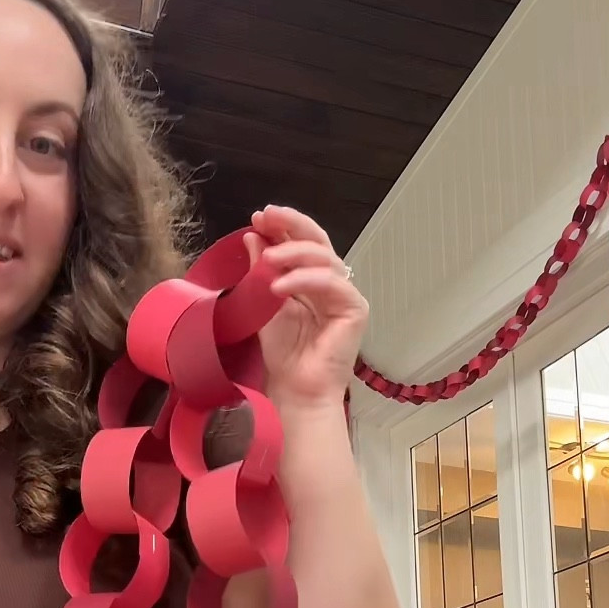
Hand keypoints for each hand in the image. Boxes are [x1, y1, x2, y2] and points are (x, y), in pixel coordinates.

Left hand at [243, 205, 367, 409]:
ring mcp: (346, 295)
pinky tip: (278, 286)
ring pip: (324, 258)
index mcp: (312, 280)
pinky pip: (331, 284)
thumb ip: (261, 271)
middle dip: (291, 224)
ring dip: (292, 253)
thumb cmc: (284, 354)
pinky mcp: (355, 309)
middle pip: (318, 241)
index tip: (259, 217)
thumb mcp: (265, 304)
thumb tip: (253, 236)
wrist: (296, 391)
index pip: (302, 243)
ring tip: (267, 259)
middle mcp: (332, 283)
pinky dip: (303, 280)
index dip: (283, 225)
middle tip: (267, 217)